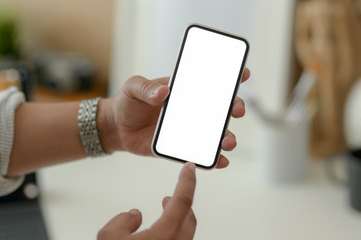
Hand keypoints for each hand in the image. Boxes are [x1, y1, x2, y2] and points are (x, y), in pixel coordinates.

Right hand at [97, 162, 196, 239]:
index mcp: (165, 236)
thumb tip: (134, 215)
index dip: (187, 181)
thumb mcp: (109, 237)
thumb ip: (122, 221)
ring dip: (177, 217)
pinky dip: (172, 230)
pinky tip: (159, 230)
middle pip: (188, 218)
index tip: (190, 168)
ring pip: (184, 232)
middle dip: (184, 199)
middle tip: (177, 187)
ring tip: (166, 206)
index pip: (183, 201)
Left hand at [98, 68, 249, 167]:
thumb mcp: (133, 88)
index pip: (210, 82)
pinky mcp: (179, 147)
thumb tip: (163, 92)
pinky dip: (212, 158)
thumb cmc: (127, 102)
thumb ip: (146, 88)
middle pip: (219, 109)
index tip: (244, 74)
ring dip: (226, 137)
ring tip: (228, 142)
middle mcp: (190, 110)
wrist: (116, 127)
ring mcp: (187, 130)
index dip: (229, 78)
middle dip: (233, 108)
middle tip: (236, 111)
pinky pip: (199, 153)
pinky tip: (221, 161)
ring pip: (214, 134)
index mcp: (183, 91)